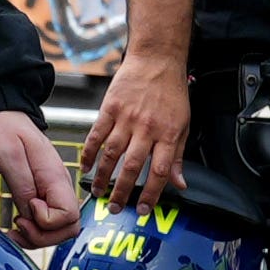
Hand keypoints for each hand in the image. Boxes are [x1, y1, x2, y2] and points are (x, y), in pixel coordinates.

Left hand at [0, 111, 78, 243]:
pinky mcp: (41, 195)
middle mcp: (58, 185)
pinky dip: (33, 232)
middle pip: (70, 227)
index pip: (69, 214)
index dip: (47, 221)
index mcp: (54, 174)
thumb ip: (22, 184)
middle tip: (18, 226)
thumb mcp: (6, 154)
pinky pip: (47, 223)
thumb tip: (31, 210)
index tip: (26, 209)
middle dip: (44, 236)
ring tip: (15, 229)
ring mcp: (51, 191)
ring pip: (60, 230)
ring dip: (38, 238)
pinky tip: (17, 226)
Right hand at [83, 51, 190, 204]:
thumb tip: (180, 184)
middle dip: (122, 192)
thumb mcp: (184, 125)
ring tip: (97, 192)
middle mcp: (147, 128)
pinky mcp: (110, 108)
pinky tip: (85, 166)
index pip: (159, 172)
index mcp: (168, 134)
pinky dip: (89, 152)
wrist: (157, 59)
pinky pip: (96, 135)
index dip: (151, 195)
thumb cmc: (172, 92)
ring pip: (111, 154)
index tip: (142, 210)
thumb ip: (179, 157)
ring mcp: (126, 118)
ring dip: (102, 176)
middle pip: (132, 167)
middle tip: (115, 208)